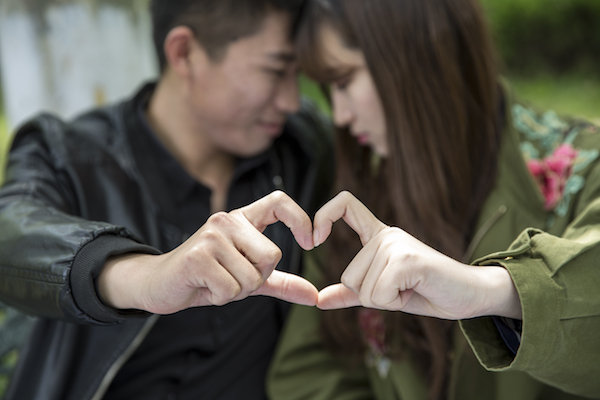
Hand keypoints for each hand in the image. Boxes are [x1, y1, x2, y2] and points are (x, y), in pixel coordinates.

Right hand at [98, 191, 317, 313]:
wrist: (159, 284)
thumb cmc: (207, 278)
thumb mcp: (248, 278)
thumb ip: (280, 282)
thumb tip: (314, 296)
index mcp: (242, 219)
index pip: (279, 201)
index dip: (301, 219)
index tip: (311, 242)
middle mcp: (227, 220)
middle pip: (272, 256)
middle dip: (257, 279)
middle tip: (231, 278)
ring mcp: (211, 236)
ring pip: (252, 277)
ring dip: (236, 292)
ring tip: (215, 282)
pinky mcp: (197, 256)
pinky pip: (231, 289)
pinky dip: (221, 298)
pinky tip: (204, 287)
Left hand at [314, 191, 521, 319]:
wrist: (469, 296)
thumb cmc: (427, 291)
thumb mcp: (383, 293)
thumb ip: (352, 293)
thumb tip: (319, 300)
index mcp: (378, 236)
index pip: (345, 205)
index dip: (323, 216)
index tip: (315, 240)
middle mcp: (386, 235)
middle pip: (349, 276)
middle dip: (373, 296)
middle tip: (402, 288)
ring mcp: (397, 244)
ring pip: (364, 289)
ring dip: (387, 300)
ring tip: (410, 288)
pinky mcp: (407, 259)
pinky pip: (380, 294)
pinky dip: (396, 302)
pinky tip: (416, 290)